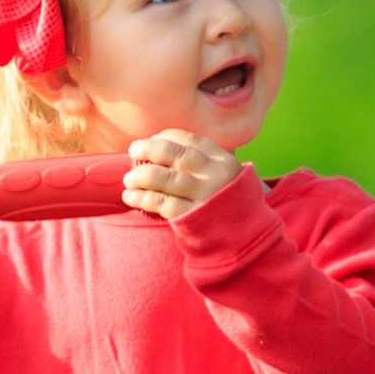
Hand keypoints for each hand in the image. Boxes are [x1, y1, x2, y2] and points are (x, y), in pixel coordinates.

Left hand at [114, 130, 247, 220]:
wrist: (246, 236)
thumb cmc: (224, 201)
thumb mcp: (222, 175)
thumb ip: (198, 162)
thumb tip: (156, 149)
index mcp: (222, 160)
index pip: (188, 140)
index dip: (164, 138)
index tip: (149, 141)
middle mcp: (215, 175)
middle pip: (175, 154)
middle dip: (149, 149)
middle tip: (133, 151)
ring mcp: (205, 196)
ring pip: (165, 179)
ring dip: (140, 176)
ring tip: (128, 179)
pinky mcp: (193, 217)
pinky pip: (162, 204)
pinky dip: (142, 198)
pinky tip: (131, 197)